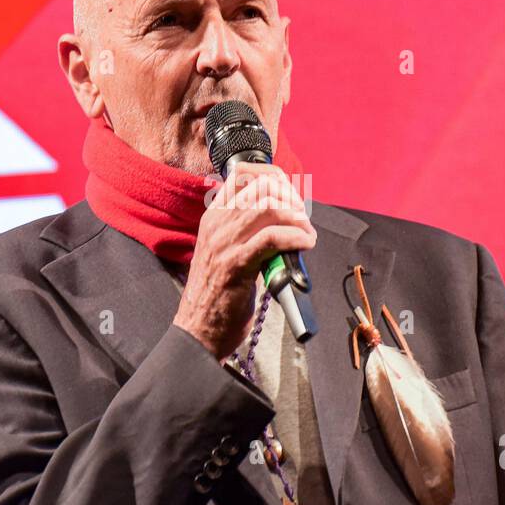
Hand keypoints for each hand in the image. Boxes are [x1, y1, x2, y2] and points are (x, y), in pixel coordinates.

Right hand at [172, 162, 316, 361]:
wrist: (198, 329)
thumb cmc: (217, 294)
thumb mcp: (225, 250)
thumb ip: (245, 231)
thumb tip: (282, 218)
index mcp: (212, 217)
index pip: (241, 174)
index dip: (273, 176)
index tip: (291, 192)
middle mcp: (216, 224)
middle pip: (260, 187)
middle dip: (291, 197)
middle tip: (303, 217)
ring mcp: (224, 243)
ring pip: (267, 207)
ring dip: (297, 218)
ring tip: (306, 233)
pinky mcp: (236, 265)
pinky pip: (272, 238)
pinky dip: (295, 237)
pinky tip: (305, 244)